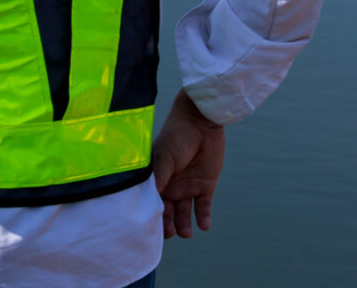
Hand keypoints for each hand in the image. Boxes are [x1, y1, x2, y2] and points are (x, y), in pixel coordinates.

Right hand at [152, 92, 225, 239]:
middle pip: (168, 212)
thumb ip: (159, 177)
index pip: (153, 202)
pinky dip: (203, 218)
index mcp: (156, 179)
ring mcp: (188, 187)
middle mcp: (170, 186)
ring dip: (184, 225)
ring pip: (184, 213)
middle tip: (170, 233)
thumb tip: (151, 199)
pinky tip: (204, 226)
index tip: (151, 228)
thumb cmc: (176, 136)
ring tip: (187, 233)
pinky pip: (203, 207)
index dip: (152, 215)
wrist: (201, 123)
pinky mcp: (205, 186)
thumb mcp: (165, 157)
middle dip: (167, 225)